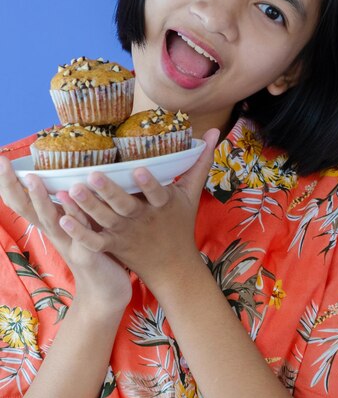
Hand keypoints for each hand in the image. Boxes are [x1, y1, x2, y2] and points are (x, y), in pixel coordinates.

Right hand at [0, 157, 131, 310]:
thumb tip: (63, 177)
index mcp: (52, 225)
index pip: (24, 202)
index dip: (10, 183)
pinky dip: (74, 221)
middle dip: (15, 186)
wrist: (105, 293)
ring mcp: (69, 245)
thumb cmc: (92, 252)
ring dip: (41, 200)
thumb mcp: (76, 226)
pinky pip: (81, 235)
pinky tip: (68, 210)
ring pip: (51, 221)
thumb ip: (68, 205)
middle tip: (3, 165)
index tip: (1, 161)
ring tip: (32, 179)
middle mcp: (55, 234)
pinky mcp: (89, 255)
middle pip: (29, 209)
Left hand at [58, 129, 219, 295]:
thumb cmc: (180, 223)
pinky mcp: (112, 245)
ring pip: (104, 220)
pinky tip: (63, 218)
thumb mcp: (192, 193)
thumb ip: (200, 161)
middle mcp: (142, 219)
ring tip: (70, 189)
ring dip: (87, 206)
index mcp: (163, 206)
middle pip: (124, 206)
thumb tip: (214, 130)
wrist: (172, 267)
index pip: (157, 194)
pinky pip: (94, 241)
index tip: (139, 169)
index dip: (149, 184)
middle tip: (92, 174)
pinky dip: (79, 232)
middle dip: (108, 192)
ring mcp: (125, 234)